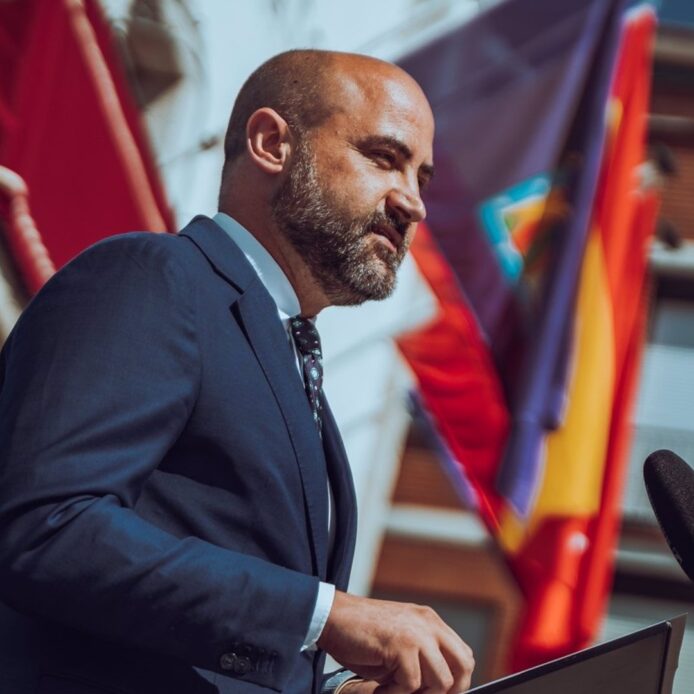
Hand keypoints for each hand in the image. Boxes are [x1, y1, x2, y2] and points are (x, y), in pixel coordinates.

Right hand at [318, 591, 474, 692]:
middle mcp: (428, 624)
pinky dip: (394, 693)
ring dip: (417, 693)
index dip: (457, 681)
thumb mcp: (400, 641)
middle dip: (447, 691)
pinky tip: (379, 687)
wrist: (333, 617)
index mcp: (429, 621)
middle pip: (463, 667)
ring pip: (441, 681)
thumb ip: (421, 656)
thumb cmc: (361, 633)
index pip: (463, 655)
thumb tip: (439, 688)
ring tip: (393, 689)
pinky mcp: (402, 646)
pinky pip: (412, 684)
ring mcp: (417, 633)